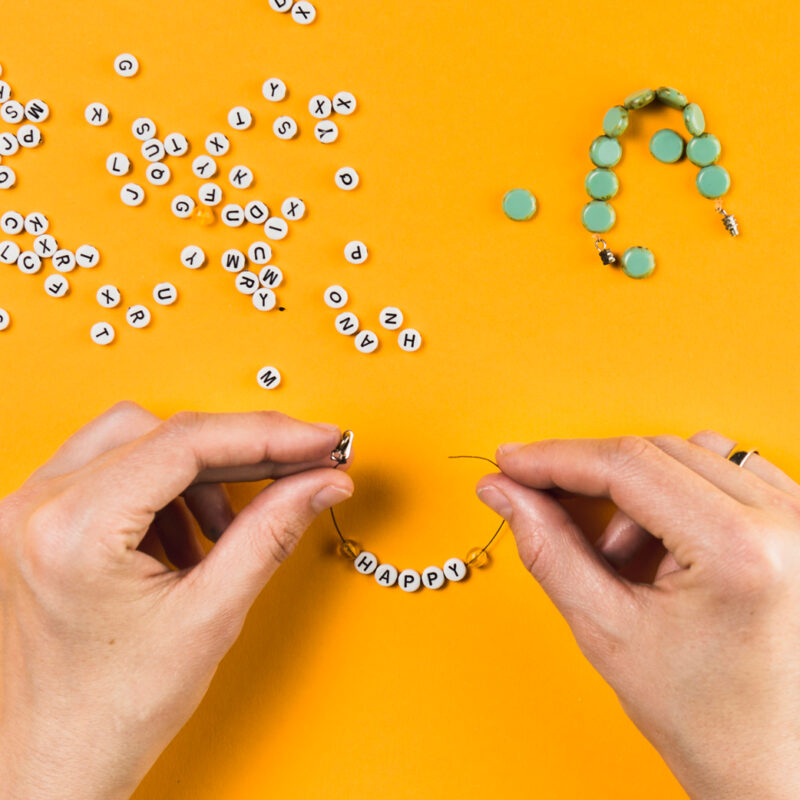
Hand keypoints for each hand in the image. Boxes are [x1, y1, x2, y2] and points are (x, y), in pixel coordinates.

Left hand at [0, 402, 352, 799]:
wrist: (57, 759)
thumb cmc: (114, 708)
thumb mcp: (211, 615)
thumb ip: (272, 532)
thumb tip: (320, 483)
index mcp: (73, 528)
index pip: (186, 442)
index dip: (266, 434)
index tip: (317, 440)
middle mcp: (38, 505)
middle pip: (161, 431)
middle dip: (238, 450)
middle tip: (298, 466)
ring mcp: (32, 509)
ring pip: (137, 440)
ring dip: (197, 472)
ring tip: (223, 529)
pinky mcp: (41, 519)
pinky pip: (115, 469)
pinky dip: (165, 490)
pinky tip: (186, 537)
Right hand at [477, 431, 799, 799]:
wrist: (773, 764)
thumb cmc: (707, 718)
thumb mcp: (608, 631)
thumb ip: (547, 548)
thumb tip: (504, 492)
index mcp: (740, 551)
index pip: (626, 465)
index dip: (554, 459)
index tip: (510, 463)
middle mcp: (785, 523)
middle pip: (653, 451)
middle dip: (589, 479)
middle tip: (544, 510)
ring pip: (686, 454)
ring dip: (637, 491)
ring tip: (626, 559)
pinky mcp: (799, 520)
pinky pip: (723, 469)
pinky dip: (676, 493)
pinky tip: (664, 544)